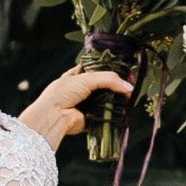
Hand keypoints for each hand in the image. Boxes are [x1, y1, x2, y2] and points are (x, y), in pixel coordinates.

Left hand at [18, 67, 134, 151]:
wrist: (54, 116)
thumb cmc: (62, 93)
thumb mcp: (86, 78)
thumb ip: (108, 79)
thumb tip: (128, 86)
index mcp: (79, 75)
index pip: (99, 68)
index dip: (112, 69)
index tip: (126, 70)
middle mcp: (84, 89)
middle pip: (106, 84)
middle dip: (118, 84)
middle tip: (131, 83)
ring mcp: (88, 103)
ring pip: (108, 99)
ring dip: (118, 98)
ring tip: (130, 95)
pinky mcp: (92, 117)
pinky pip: (107, 113)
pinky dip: (115, 111)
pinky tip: (124, 108)